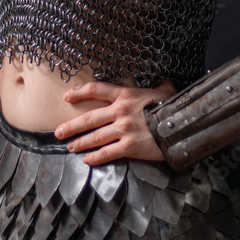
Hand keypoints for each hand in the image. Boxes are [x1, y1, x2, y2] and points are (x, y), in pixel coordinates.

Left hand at [54, 78, 176, 164]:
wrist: (181, 126)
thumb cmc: (172, 107)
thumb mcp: (165, 90)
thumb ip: (159, 85)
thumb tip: (163, 79)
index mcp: (126, 95)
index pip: (96, 89)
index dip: (79, 92)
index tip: (67, 96)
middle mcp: (120, 112)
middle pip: (89, 118)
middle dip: (71, 126)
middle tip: (58, 131)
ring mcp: (123, 130)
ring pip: (94, 137)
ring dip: (79, 143)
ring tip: (70, 147)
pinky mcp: (129, 147)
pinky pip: (107, 153)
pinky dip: (95, 158)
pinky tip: (87, 160)